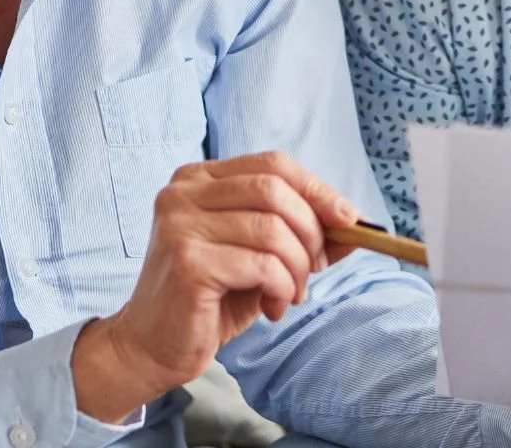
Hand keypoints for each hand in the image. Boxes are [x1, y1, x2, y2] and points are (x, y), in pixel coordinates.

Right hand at [72, 152, 363, 420]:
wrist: (152, 346)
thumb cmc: (211, 298)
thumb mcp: (262, 257)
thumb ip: (304, 235)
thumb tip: (359, 224)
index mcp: (199, 179)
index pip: (273, 164)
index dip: (317, 189)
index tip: (348, 219)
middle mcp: (183, 192)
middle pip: (275, 190)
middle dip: (311, 231)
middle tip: (314, 268)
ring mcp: (181, 225)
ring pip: (273, 229)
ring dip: (297, 268)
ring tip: (290, 294)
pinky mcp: (188, 262)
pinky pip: (263, 264)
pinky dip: (282, 287)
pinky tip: (273, 307)